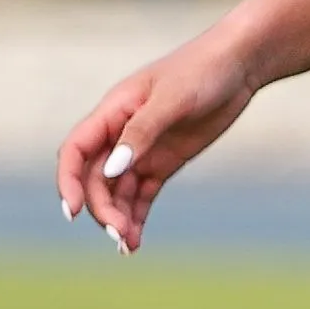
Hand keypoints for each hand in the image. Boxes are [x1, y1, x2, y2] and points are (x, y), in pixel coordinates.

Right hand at [55, 36, 264, 251]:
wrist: (241, 63)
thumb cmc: (203, 69)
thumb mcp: (173, 98)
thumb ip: (142, 132)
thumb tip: (111, 170)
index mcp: (111, 112)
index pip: (75, 152)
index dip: (68, 182)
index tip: (73, 210)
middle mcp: (120, 134)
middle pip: (95, 179)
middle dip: (101, 208)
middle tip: (118, 233)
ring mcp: (142, 149)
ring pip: (117, 191)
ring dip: (118, 218)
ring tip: (127, 245)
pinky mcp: (164, 161)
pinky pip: (141, 194)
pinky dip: (137, 215)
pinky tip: (136, 240)